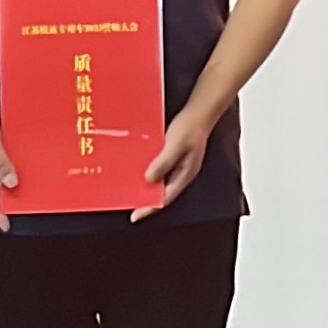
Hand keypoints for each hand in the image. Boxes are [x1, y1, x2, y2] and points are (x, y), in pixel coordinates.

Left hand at [134, 105, 216, 221]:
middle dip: (147, 200)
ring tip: (131, 189)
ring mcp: (178, 165)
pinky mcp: (173, 156)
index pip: (165, 199)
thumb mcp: (175, 145)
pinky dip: (149, 172)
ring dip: (146, 185)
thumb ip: (163, 163)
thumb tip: (149, 178)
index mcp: (185, 175)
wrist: (199, 112)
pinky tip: (139, 169)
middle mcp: (181, 173)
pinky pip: (159, 169)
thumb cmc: (191, 127)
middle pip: (162, 193)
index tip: (135, 216)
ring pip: (160, 181)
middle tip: (129, 204)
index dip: (150, 208)